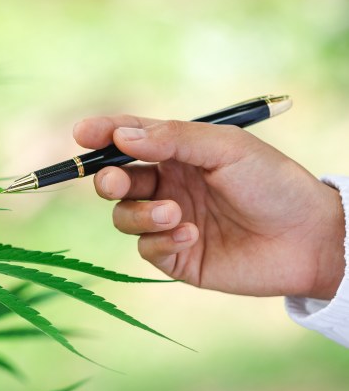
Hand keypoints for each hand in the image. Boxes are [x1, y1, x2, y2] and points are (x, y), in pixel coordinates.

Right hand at [73, 115, 344, 298]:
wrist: (308, 239)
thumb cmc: (272, 184)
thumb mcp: (226, 148)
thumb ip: (173, 139)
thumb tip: (121, 136)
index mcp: (178, 153)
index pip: (129, 139)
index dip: (102, 135)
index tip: (82, 134)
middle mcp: (168, 186)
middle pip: (115, 180)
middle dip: (108, 179)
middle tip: (115, 181)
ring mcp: (169, 222)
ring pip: (124, 217)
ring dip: (141, 214)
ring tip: (175, 214)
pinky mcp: (176, 257)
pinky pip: (146, 248)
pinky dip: (161, 240)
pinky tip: (191, 234)